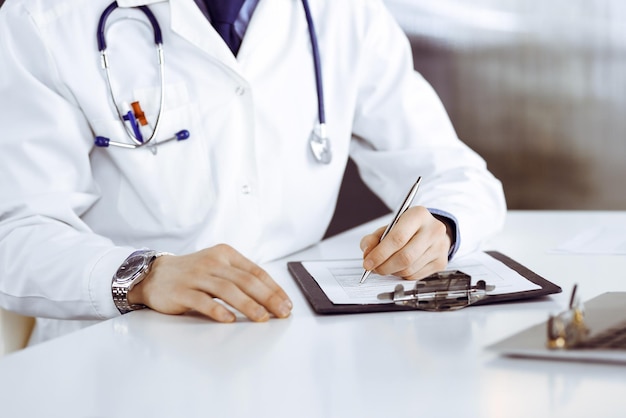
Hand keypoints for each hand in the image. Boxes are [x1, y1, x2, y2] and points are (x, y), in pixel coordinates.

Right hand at [128, 244, 292, 321]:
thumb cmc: (192, 273)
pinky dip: (217, 310)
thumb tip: (271, 297)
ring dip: (248, 305)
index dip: (273, 288)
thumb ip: (239, 276)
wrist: (154, 274)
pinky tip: (229, 319)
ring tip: (262, 317)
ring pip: (227, 290)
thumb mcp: (217, 267)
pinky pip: (202, 301)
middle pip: (245, 280)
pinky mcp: (181, 291)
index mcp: (225, 254)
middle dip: (268, 298)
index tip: (286, 303)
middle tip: (281, 312)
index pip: (255, 271)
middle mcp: (212, 262)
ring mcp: (196, 276)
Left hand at [359, 206, 451, 279]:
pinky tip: (399, 267)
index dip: (380, 254)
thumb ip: (373, 239)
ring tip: (386, 265)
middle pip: (405, 257)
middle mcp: (433, 230)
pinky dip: (402, 275)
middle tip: (374, 269)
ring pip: (409, 269)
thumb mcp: (388, 227)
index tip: (367, 263)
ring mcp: (439, 247)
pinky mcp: (441, 262)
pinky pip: (415, 276)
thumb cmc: (407, 229)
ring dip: (392, 271)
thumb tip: (367, 254)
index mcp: (418, 215)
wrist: (431, 231)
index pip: (397, 238)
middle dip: (384, 266)